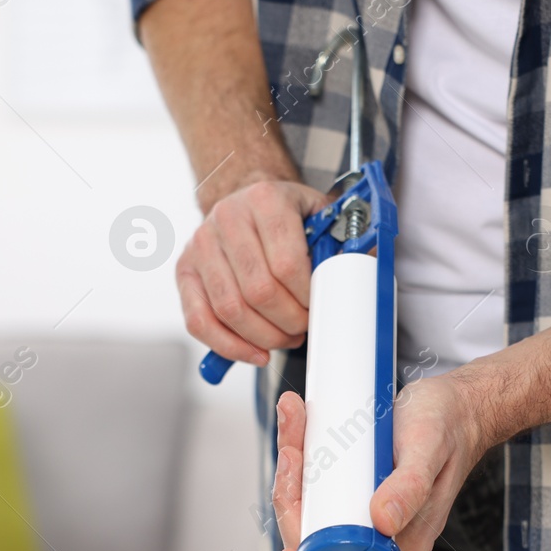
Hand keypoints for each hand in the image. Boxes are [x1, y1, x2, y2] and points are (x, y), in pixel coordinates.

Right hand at [178, 178, 330, 366]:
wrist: (244, 197)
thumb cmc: (287, 213)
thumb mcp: (319, 213)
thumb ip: (343, 239)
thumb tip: (366, 270)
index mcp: (265, 199)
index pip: (287, 263)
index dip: (307, 297)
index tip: (319, 308)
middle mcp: (227, 218)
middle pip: (258, 291)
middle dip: (287, 322)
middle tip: (303, 329)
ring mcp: (200, 245)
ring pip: (229, 310)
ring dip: (263, 337)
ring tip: (284, 339)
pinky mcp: (183, 271)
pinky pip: (199, 320)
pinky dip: (228, 346)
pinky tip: (254, 353)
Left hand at [270, 372, 491, 550]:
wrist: (456, 408)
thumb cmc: (448, 428)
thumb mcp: (430, 450)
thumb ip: (411, 487)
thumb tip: (383, 522)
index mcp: (401, 545)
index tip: (290, 550)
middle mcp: (378, 536)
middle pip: (313, 544)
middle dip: (291, 500)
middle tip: (294, 453)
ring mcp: (361, 513)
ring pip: (308, 511)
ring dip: (290, 473)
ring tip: (293, 426)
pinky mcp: (350, 490)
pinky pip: (312, 487)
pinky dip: (298, 457)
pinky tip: (295, 426)